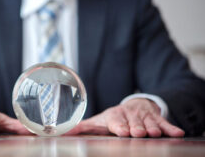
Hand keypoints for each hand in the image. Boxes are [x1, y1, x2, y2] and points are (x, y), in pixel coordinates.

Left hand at [67, 98, 184, 136]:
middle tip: (138, 133)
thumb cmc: (114, 117)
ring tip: (155, 133)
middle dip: (135, 127)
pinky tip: (177, 133)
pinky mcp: (155, 117)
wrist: (133, 106)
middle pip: (133, 121)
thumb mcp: (99, 121)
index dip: (119, 125)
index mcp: (114, 115)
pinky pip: (163, 122)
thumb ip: (83, 127)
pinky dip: (170, 127)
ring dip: (152, 126)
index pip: (116, 120)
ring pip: (148, 121)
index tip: (121, 130)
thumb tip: (62, 132)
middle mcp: (129, 114)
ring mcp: (143, 115)